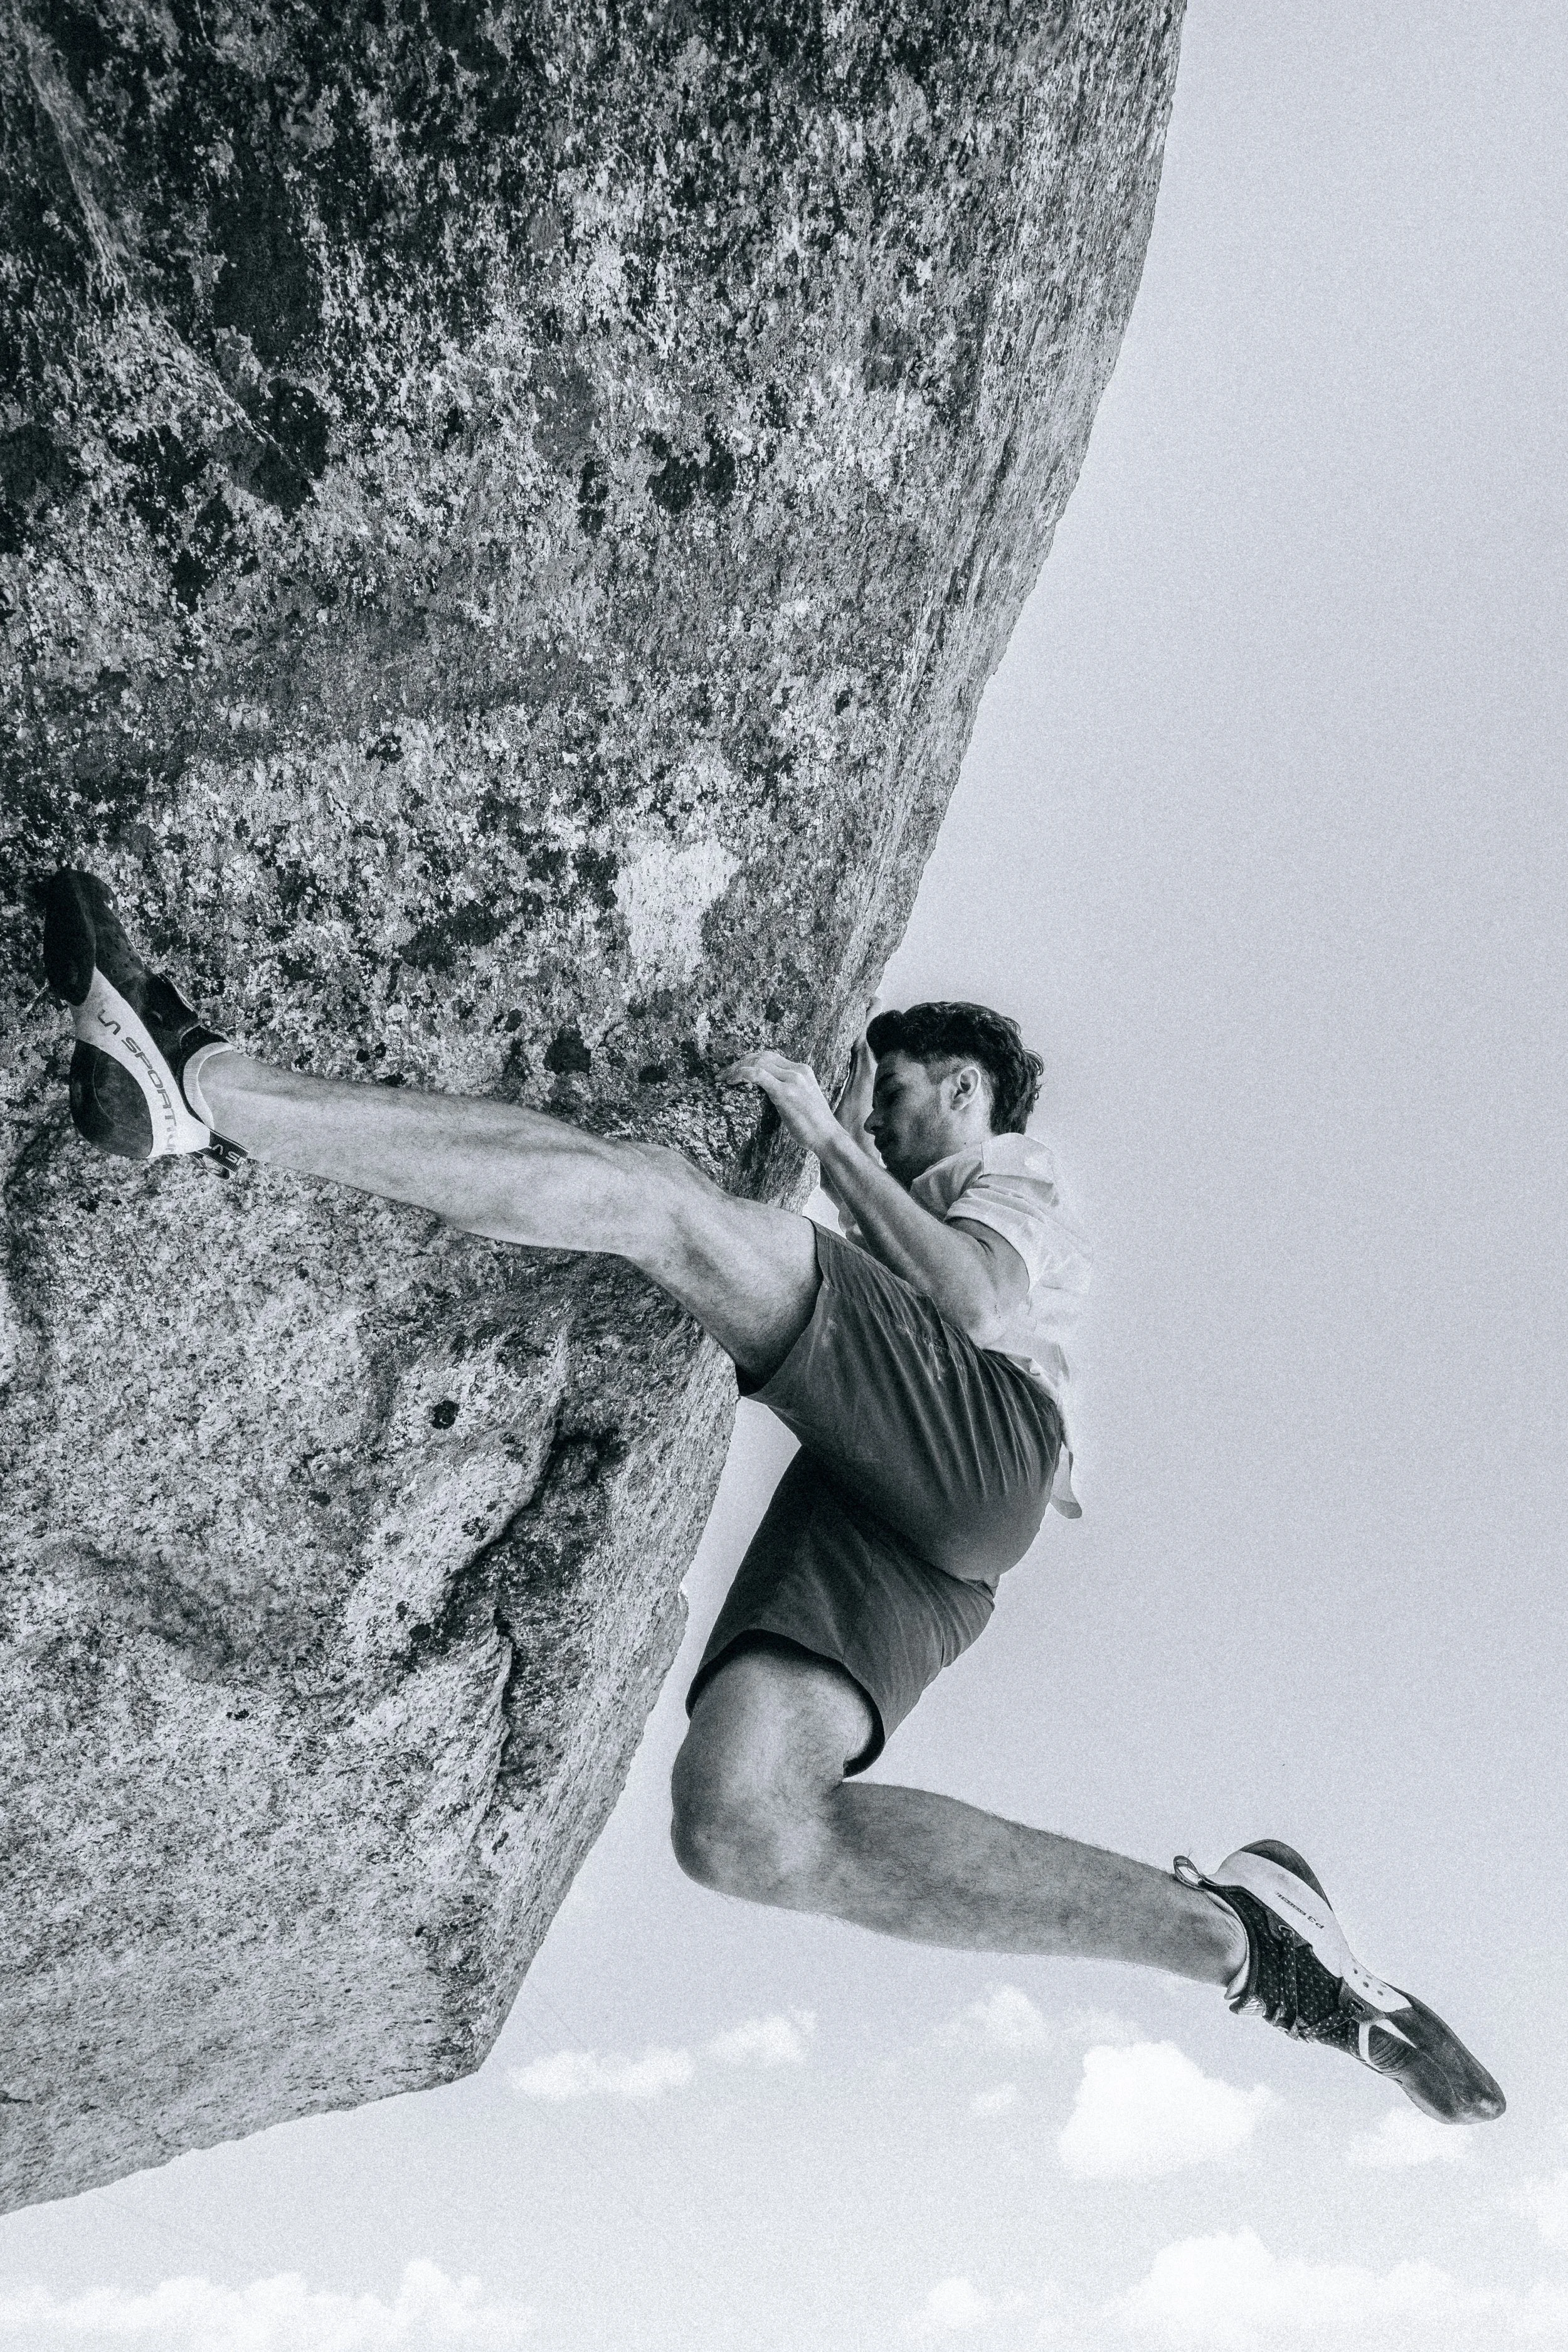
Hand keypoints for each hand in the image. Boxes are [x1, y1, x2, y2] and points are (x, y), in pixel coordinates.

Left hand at [721, 1046, 839, 1155]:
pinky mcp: (785, 1092)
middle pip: (762, 1056)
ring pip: (758, 1062)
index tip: (735, 1069)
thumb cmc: (814, 1125)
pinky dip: (741, 1075)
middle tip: (724, 1074)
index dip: (750, 1060)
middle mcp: (798, 1071)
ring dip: (737, 1068)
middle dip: (740, 1062)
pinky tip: (731, 1082)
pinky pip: (758, 1075)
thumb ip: (790, 1090)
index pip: (770, 1056)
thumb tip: (770, 1092)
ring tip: (724, 1078)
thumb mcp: (803, 1100)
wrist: (828, 1137)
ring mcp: (793, 1080)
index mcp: (802, 1070)